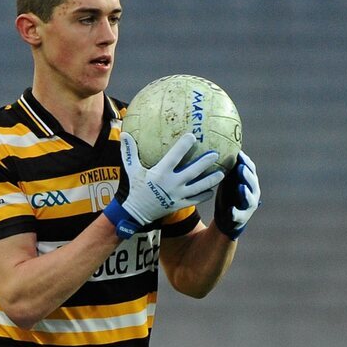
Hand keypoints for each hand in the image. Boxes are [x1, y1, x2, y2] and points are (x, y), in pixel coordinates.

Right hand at [104, 132, 222, 239]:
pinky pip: (195, 200)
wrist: (134, 213)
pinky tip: (212, 190)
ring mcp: (177, 196)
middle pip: (193, 171)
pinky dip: (204, 196)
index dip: (184, 145)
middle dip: (205, 162)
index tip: (193, 136)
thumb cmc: (134, 188)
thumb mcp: (131, 170)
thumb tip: (124, 133)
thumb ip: (129, 152)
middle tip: (216, 154)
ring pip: (198, 187)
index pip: (175, 156)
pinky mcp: (179, 205)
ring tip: (222, 173)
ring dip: (211, 180)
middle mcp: (171, 184)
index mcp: (161, 173)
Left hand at [213, 151, 259, 238]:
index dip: (246, 161)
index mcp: (249, 181)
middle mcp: (253, 192)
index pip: (251, 169)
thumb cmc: (228, 194)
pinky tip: (231, 211)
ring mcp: (249, 206)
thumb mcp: (228, 179)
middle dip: (247, 175)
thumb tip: (217, 145)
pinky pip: (239, 215)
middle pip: (252, 182)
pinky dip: (235, 213)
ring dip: (245, 193)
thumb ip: (227, 167)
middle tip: (241, 167)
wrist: (227, 218)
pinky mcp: (242, 218)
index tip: (239, 154)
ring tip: (241, 187)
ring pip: (250, 198)